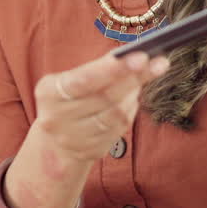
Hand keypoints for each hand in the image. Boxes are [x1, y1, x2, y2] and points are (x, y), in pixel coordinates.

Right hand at [32, 51, 168, 164]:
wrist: (55, 141)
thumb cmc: (67, 98)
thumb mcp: (69, 79)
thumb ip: (96, 69)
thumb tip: (132, 56)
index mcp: (48, 93)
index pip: (85, 79)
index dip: (114, 69)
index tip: (142, 57)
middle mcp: (58, 118)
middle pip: (106, 97)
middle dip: (135, 78)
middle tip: (158, 63)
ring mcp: (75, 139)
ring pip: (117, 115)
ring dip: (134, 94)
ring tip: (140, 79)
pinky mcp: (91, 151)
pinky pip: (119, 129)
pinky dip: (130, 110)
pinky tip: (132, 99)